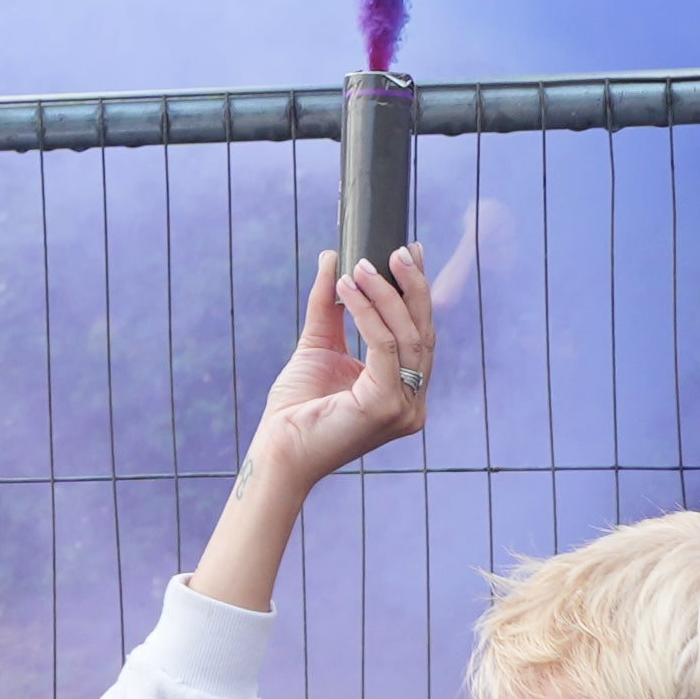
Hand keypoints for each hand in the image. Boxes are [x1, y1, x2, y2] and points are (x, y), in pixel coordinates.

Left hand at [252, 245, 437, 485]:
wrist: (277, 449)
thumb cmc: (297, 407)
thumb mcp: (319, 344)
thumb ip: (332, 306)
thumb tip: (333, 258)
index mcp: (404, 391)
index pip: (420, 334)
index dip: (418, 293)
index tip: (411, 253)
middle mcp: (412, 403)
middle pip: (422, 332)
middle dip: (413, 286)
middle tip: (399, 249)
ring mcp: (404, 407)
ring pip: (407, 335)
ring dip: (385, 293)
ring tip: (361, 265)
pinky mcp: (386, 406)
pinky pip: (385, 345)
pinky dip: (369, 311)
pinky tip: (348, 288)